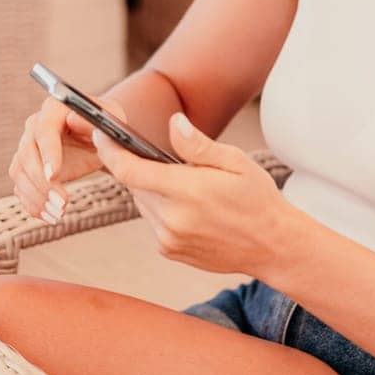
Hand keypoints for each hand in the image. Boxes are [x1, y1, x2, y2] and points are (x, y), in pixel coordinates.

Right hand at [8, 94, 125, 223]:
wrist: (97, 138)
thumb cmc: (104, 126)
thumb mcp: (109, 119)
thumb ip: (93, 120)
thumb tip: (73, 119)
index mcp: (54, 108)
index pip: (44, 129)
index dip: (47, 152)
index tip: (54, 175)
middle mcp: (35, 125)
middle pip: (27, 153)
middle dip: (42, 182)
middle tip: (61, 203)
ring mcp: (27, 146)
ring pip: (19, 172)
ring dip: (35, 196)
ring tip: (58, 213)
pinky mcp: (26, 168)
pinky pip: (20, 187)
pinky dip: (32, 204)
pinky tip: (49, 216)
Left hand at [90, 111, 296, 276]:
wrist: (273, 246)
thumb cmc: (257, 198)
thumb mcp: (235, 162)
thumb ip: (198, 145)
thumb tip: (173, 123)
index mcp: (186, 191)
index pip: (130, 171)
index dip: (110, 152)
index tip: (101, 137)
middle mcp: (172, 219)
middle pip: (136, 186)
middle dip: (141, 169)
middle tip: (164, 160)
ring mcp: (169, 239)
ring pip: (143, 204)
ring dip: (153, 191)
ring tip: (184, 185)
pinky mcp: (170, 251)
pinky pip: (154, 222)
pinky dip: (162, 210)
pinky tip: (189, 208)